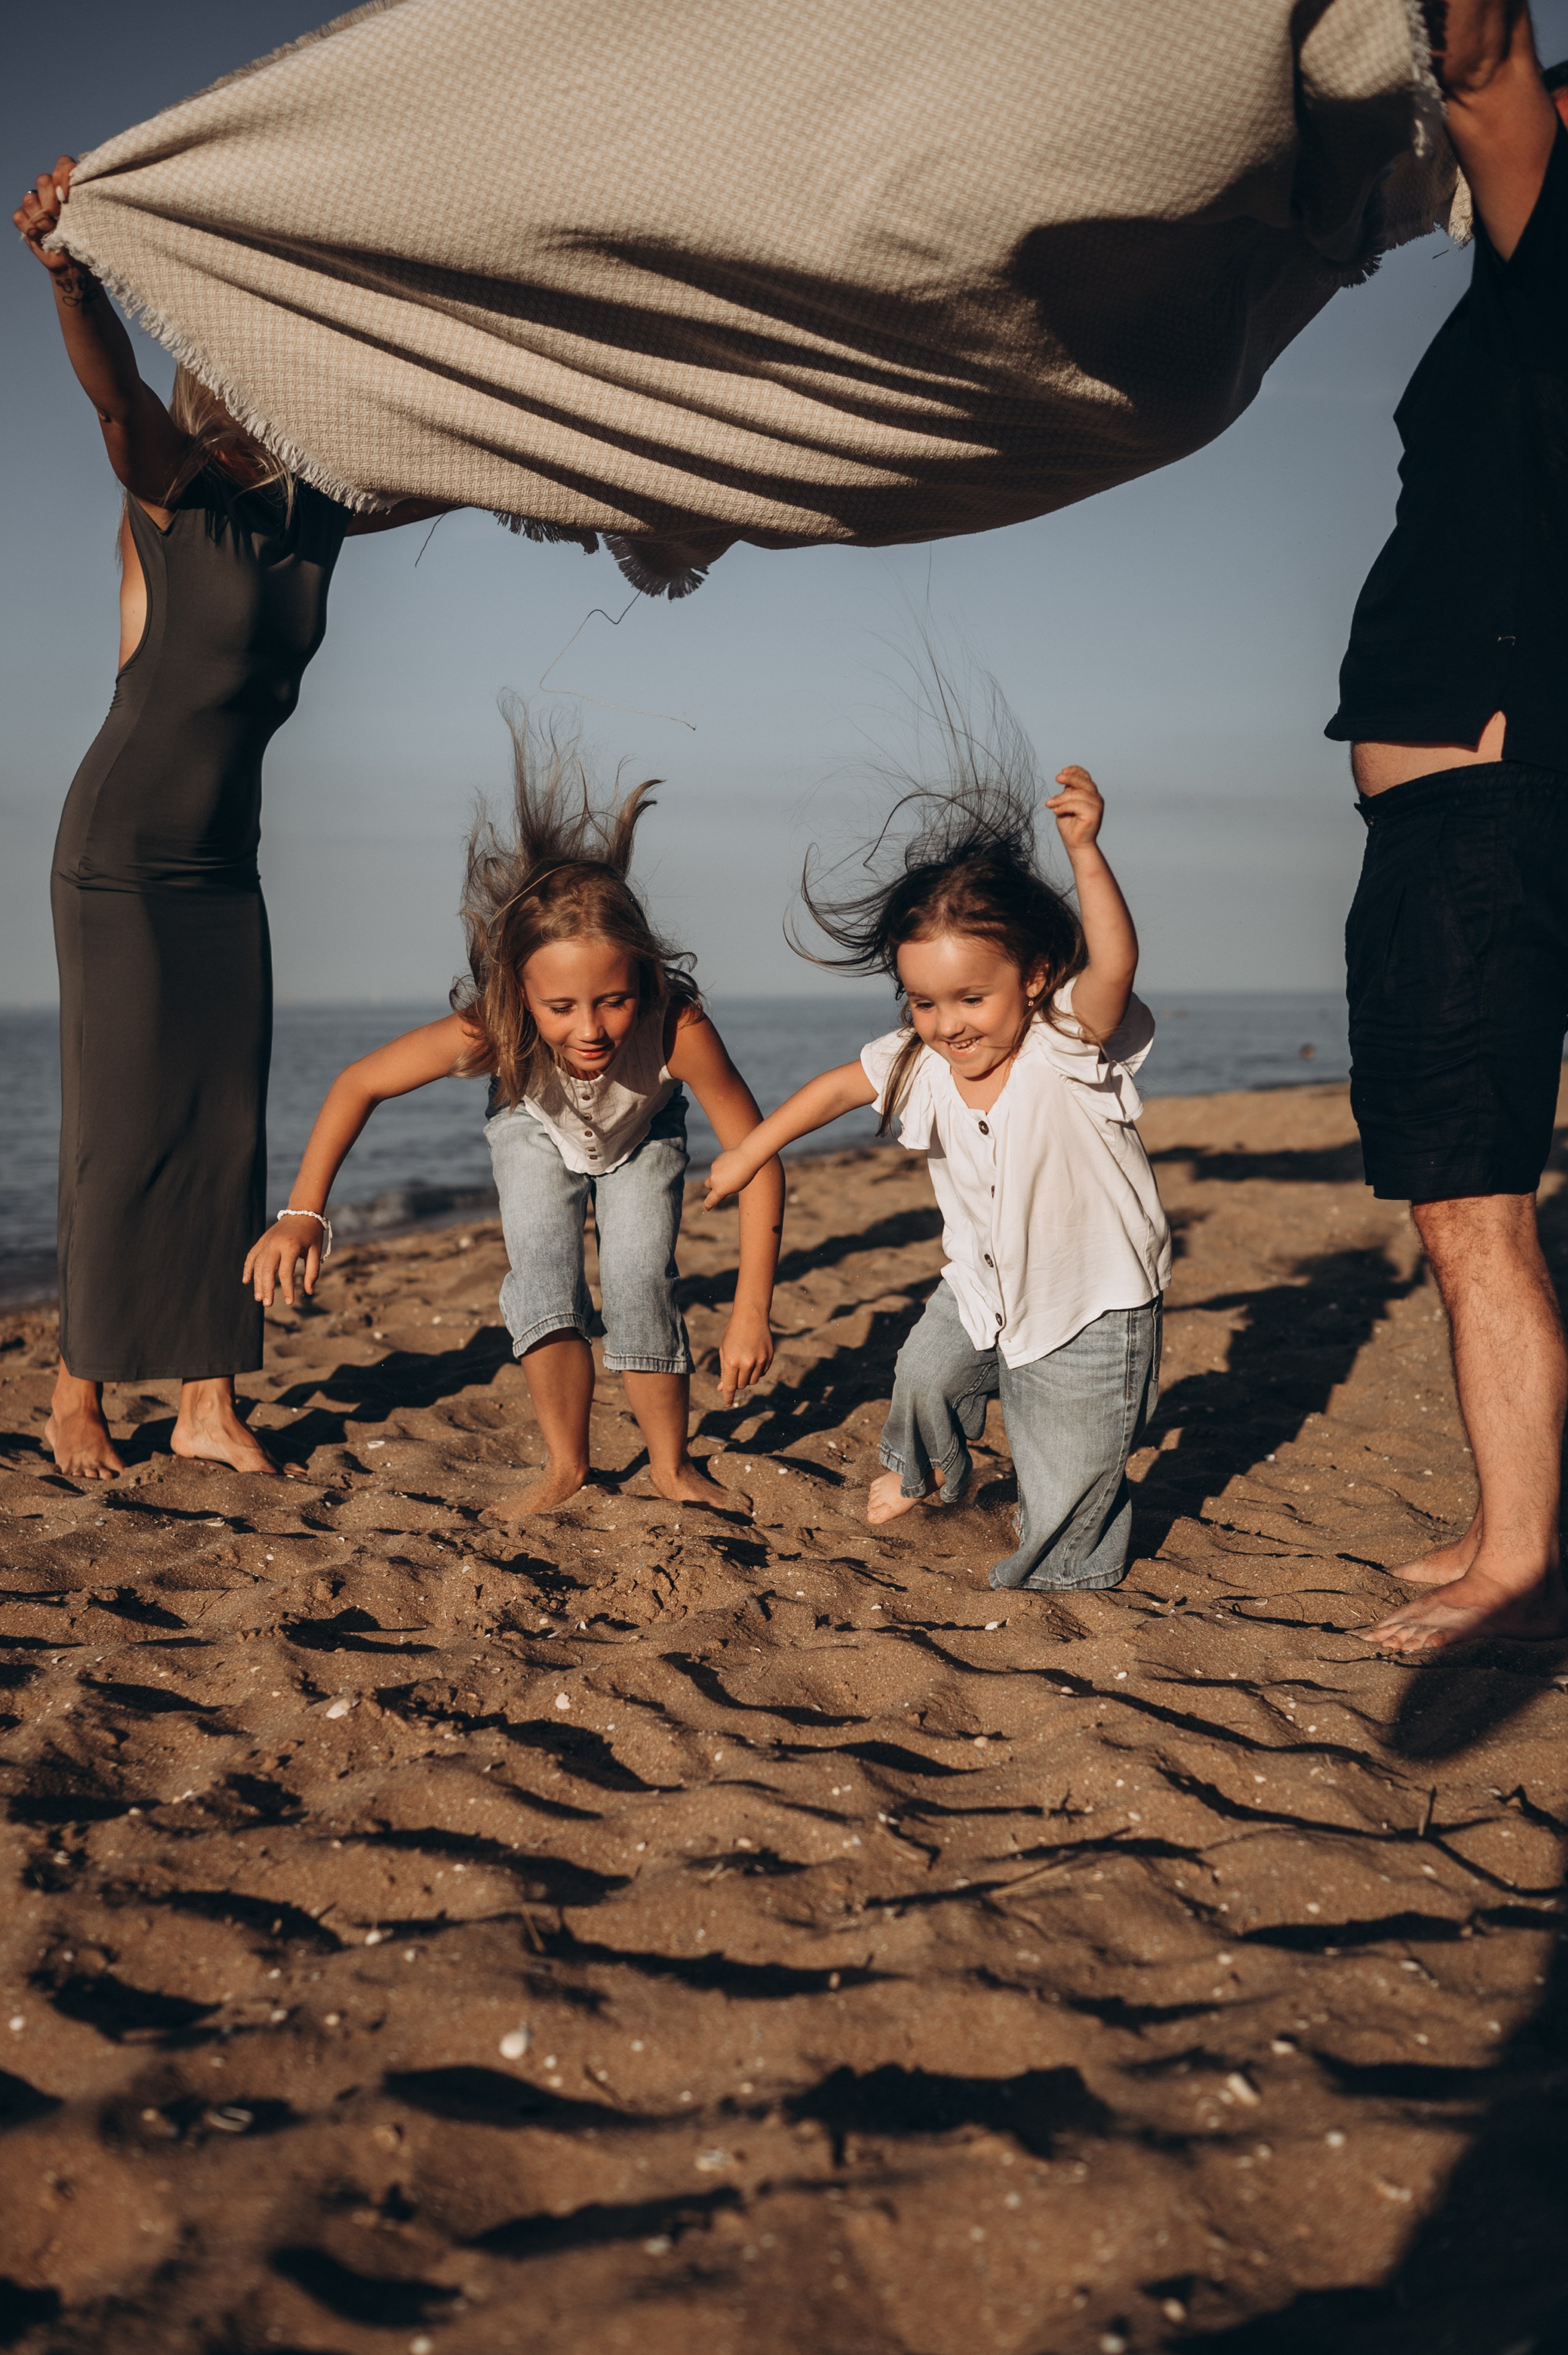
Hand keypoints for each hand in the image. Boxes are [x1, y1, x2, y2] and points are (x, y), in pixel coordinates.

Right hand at [14, 158, 81, 278]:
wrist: (74, 266)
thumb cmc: (87, 243)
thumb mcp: (94, 223)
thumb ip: (89, 201)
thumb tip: (83, 188)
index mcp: (69, 187)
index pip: (63, 164)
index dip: (63, 174)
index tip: (69, 193)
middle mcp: (50, 192)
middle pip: (43, 179)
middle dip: (51, 199)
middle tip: (60, 216)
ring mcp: (35, 204)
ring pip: (29, 198)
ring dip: (41, 217)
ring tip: (52, 231)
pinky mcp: (24, 219)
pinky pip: (19, 217)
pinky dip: (30, 228)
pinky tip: (41, 237)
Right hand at [242, 1216, 323, 1306]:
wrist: (302, 1211)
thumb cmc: (311, 1233)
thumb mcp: (316, 1251)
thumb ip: (312, 1272)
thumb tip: (309, 1292)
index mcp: (291, 1246)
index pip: (286, 1273)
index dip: (287, 1289)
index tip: (290, 1302)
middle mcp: (275, 1244)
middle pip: (267, 1270)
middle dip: (266, 1289)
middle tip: (268, 1304)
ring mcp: (266, 1242)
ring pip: (257, 1265)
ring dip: (257, 1282)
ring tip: (259, 1298)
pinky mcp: (262, 1241)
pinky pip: (251, 1256)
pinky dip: (248, 1268)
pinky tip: (246, 1281)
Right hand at [703, 1145, 755, 1209]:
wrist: (747, 1158)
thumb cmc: (745, 1175)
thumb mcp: (736, 1187)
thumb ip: (725, 1189)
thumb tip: (719, 1188)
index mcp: (719, 1190)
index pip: (710, 1201)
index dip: (708, 1205)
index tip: (707, 1208)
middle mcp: (714, 1181)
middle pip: (707, 1185)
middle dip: (712, 1185)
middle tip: (722, 1184)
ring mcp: (713, 1170)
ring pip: (713, 1174)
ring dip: (719, 1175)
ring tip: (733, 1171)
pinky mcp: (715, 1161)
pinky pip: (716, 1166)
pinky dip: (721, 1167)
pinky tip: (731, 1164)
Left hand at [718, 1307, 772, 1405]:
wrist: (751, 1316)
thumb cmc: (733, 1333)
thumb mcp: (724, 1351)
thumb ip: (725, 1371)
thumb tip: (723, 1389)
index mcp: (732, 1361)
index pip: (730, 1386)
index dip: (728, 1397)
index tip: (726, 1405)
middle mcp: (747, 1363)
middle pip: (742, 1385)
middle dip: (737, 1382)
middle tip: (735, 1369)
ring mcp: (760, 1361)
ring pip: (753, 1380)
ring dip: (747, 1377)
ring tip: (744, 1361)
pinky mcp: (769, 1358)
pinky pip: (762, 1373)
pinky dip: (757, 1370)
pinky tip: (753, 1357)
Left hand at [1047, 764, 1105, 855]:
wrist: (1076, 845)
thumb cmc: (1070, 826)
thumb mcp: (1066, 804)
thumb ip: (1068, 793)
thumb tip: (1065, 781)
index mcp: (1090, 794)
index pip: (1085, 777)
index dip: (1075, 771)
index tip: (1063, 771)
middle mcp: (1096, 799)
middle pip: (1084, 782)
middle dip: (1070, 778)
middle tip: (1057, 778)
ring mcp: (1097, 806)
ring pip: (1078, 794)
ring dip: (1061, 798)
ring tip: (1050, 805)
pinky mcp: (1094, 814)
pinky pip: (1076, 805)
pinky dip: (1064, 807)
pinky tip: (1056, 812)